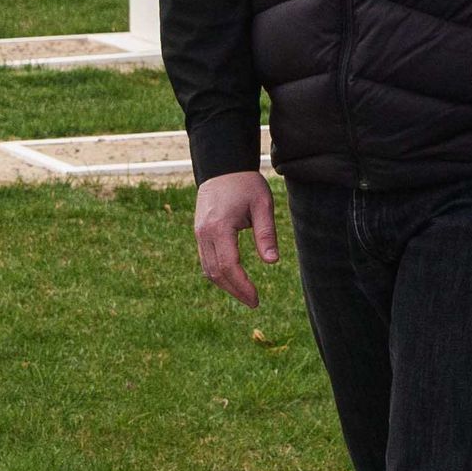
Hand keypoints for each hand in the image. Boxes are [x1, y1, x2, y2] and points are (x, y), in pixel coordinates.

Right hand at [194, 169, 278, 306]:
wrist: (222, 168)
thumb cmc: (246, 184)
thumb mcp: (262, 205)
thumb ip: (266, 233)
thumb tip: (272, 262)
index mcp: (219, 227)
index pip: (229, 265)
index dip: (242, 285)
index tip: (256, 298)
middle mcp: (204, 233)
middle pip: (216, 273)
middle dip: (235, 291)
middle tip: (253, 302)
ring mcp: (199, 234)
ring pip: (208, 269)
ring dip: (226, 285)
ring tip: (246, 295)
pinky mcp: (199, 234)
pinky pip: (206, 260)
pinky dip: (218, 274)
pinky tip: (234, 280)